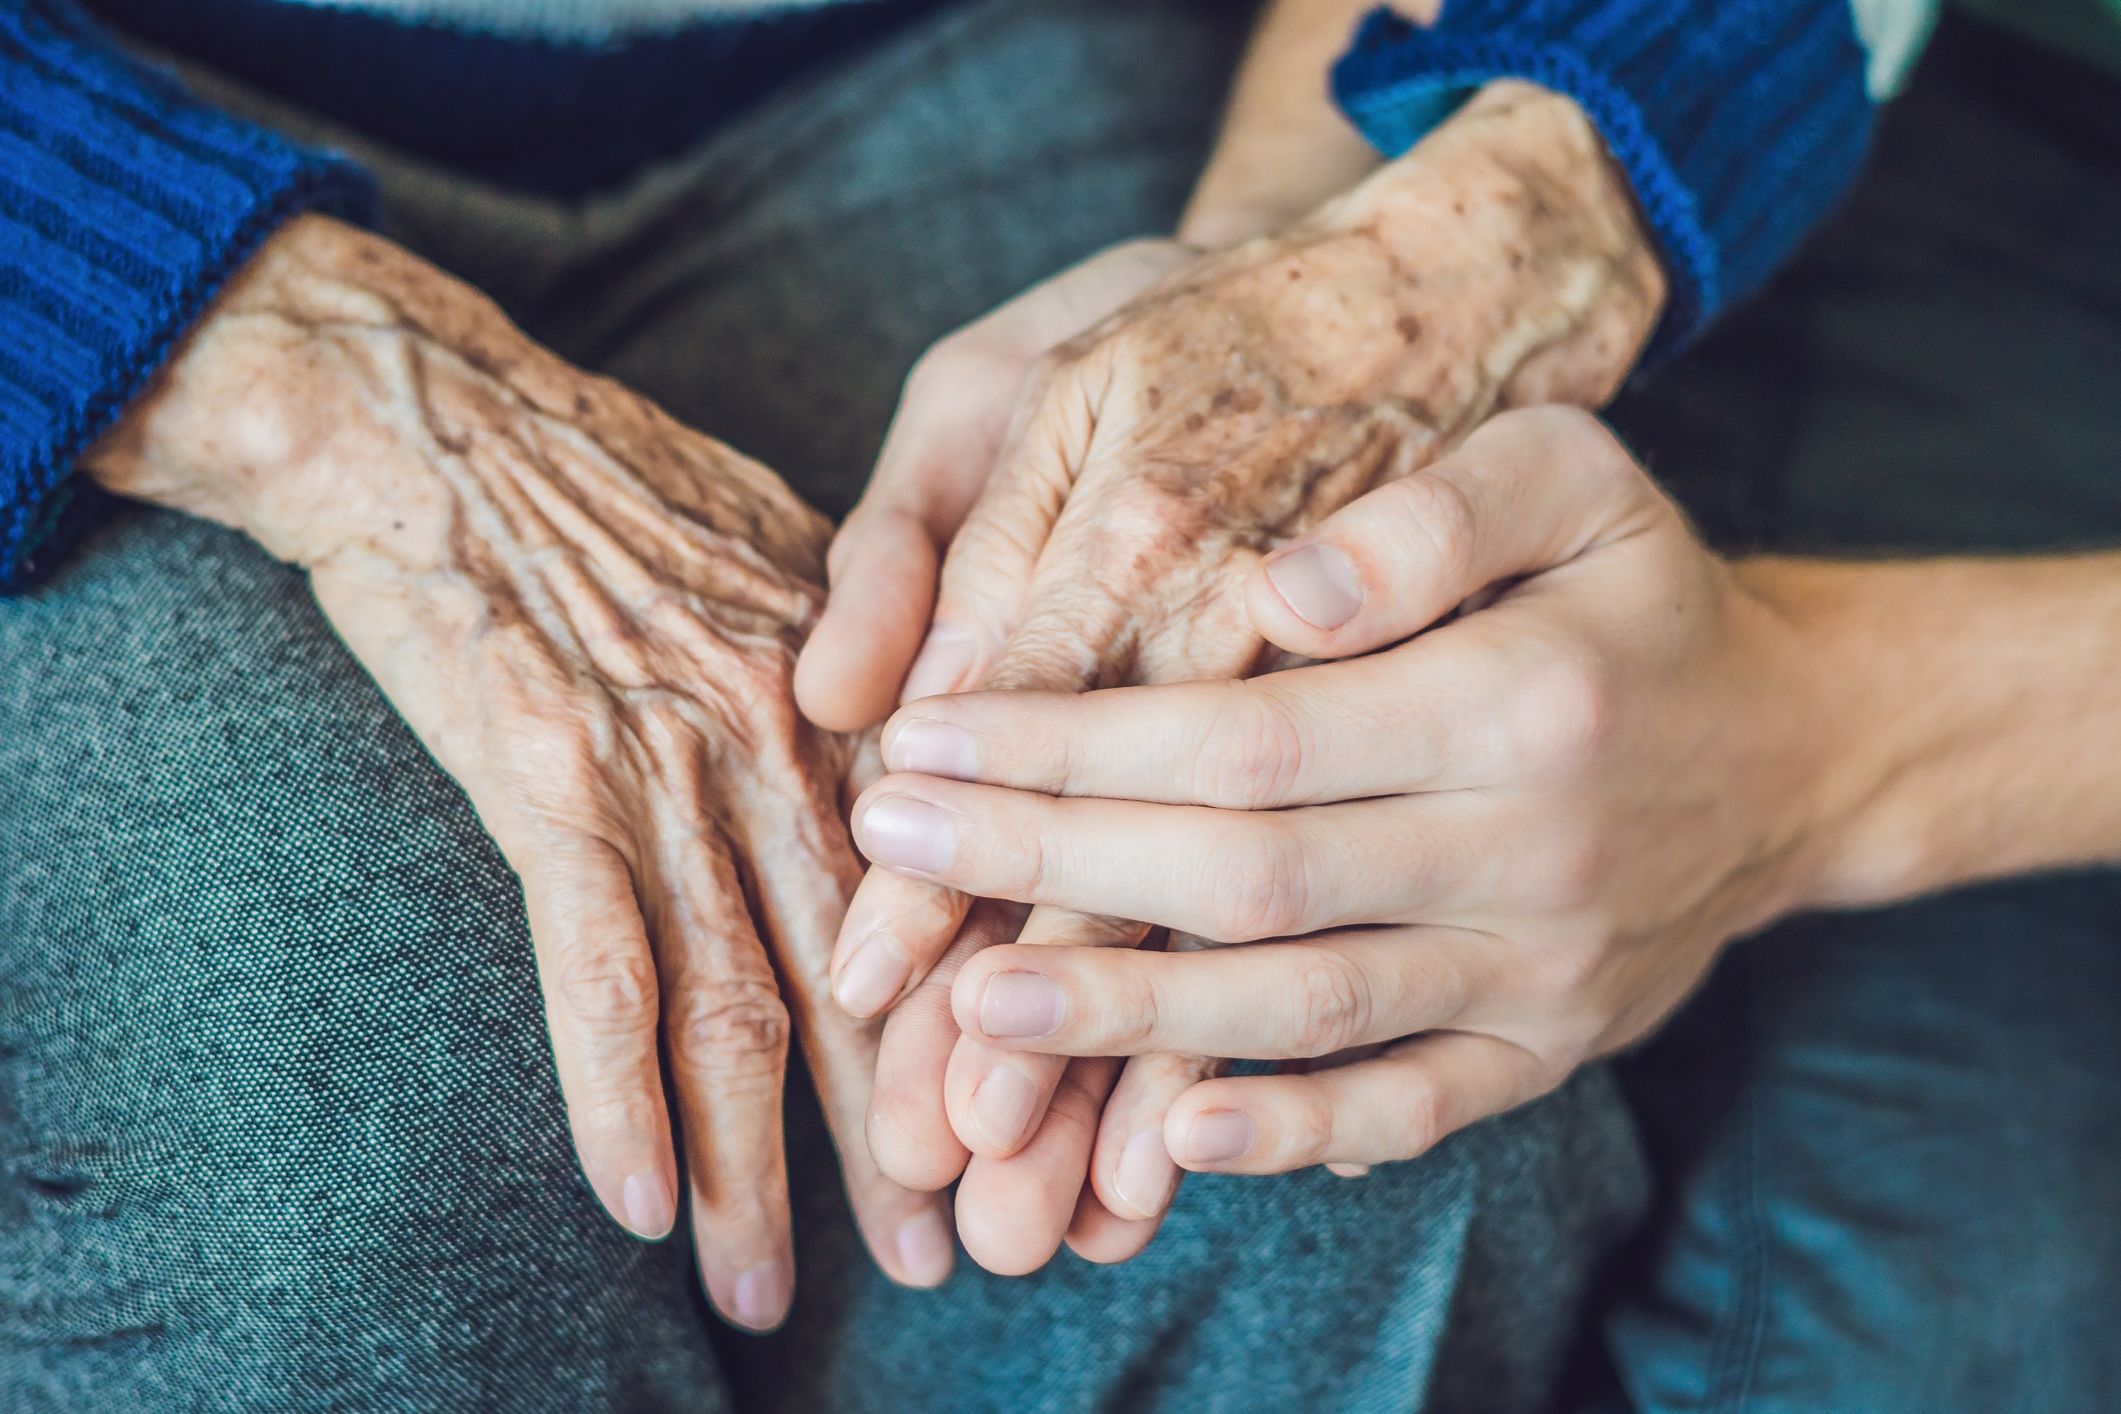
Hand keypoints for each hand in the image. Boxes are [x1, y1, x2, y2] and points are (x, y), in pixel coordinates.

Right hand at [85, 216, 951, 1327]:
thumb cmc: (609, 481)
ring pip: (744, 999)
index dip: (991, 1026)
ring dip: (764, 1166)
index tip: (1026, 1132)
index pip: (956, 893)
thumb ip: (864, 675)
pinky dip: (620, 1097)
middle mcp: (796, 740)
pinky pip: (598, 968)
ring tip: (772, 1290)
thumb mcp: (785, 554)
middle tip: (957, 1258)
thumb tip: (911, 762)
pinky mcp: (552, 777)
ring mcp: (676, 762)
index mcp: (864, 693)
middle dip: (909, 1132)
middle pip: (874, 973)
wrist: (438, 415)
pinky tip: (641, 1207)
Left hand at [855, 406, 1844, 1172]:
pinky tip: (1166, 1133)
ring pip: (1306, 1011)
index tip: (927, 740)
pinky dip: (1291, 1133)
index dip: (1073, 747)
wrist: (1795, 747)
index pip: (1249, 736)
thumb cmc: (1639, 591)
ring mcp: (1544, 970)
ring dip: (1128, 1020)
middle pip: (1247, 879)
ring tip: (967, 1008)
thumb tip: (1277, 587)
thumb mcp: (1571, 476)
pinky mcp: (1549, 1049)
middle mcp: (1534, 849)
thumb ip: (1425, 514)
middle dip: (1048, 872)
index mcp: (1521, 695)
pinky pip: (1411, 1109)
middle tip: (892, 852)